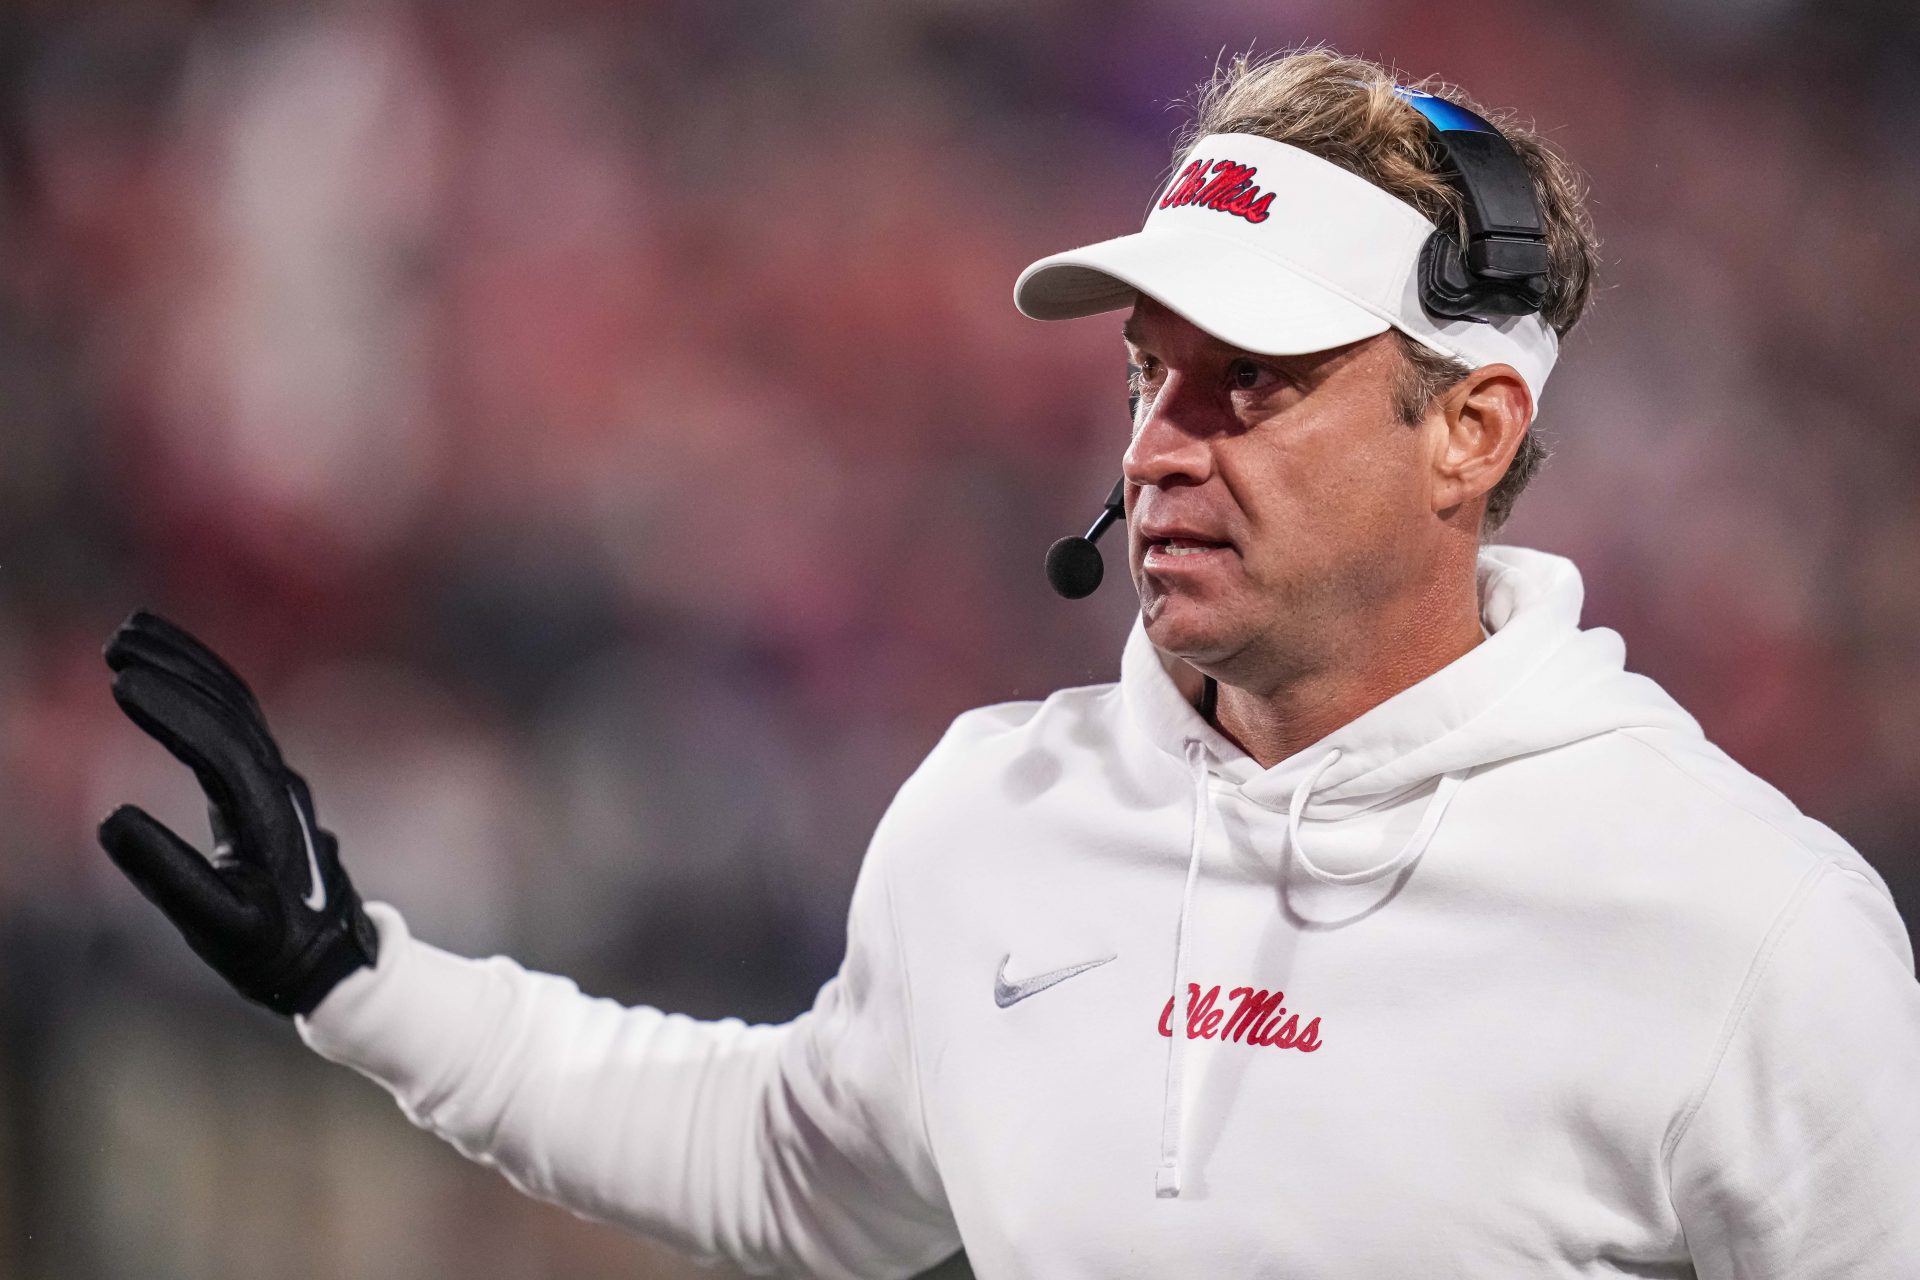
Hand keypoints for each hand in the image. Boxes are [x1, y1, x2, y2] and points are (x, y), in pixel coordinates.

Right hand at [98, 610, 377, 1015]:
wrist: (332, 957)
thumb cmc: (271, 948)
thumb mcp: (216, 924)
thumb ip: (167, 874)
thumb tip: (111, 819)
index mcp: (265, 816)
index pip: (217, 747)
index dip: (171, 711)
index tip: (121, 680)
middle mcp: (278, 784)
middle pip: (229, 708)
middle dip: (177, 666)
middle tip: (119, 636)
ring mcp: (278, 778)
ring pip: (235, 705)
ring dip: (188, 664)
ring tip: (132, 633)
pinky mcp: (269, 781)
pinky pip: (236, 718)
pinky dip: (203, 685)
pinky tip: (172, 670)